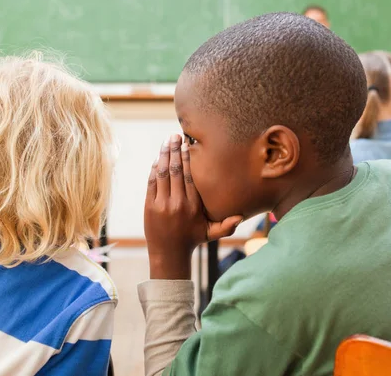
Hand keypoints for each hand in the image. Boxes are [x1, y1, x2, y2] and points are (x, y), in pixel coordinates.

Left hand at [144, 134, 242, 279]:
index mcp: (192, 206)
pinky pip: (152, 183)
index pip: (189, 176)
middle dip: (174, 151)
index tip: (187, 144)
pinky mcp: (150, 206)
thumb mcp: (210, 234)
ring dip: (163, 156)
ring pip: (162, 174)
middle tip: (175, 135)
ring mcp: (161, 204)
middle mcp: (177, 202)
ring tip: (166, 142)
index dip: (188, 158)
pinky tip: (157, 158)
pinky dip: (154, 169)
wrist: (168, 254)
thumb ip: (226, 226)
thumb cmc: (191, 240)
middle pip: (175, 170)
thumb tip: (241, 217)